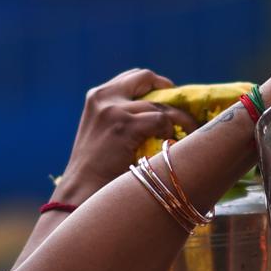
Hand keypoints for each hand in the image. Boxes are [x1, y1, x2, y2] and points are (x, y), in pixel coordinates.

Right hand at [55, 69, 190, 202]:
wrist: (80, 192)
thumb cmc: (95, 171)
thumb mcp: (102, 133)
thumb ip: (121, 116)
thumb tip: (157, 113)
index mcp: (97, 96)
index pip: (133, 77)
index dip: (155, 85)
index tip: (169, 99)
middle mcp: (104, 96)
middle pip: (146, 77)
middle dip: (169, 90)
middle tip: (183, 109)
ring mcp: (114, 109)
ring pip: (160, 104)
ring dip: (180, 118)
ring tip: (190, 132)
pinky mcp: (125, 125)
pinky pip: (161, 120)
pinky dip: (171, 131)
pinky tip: (170, 145)